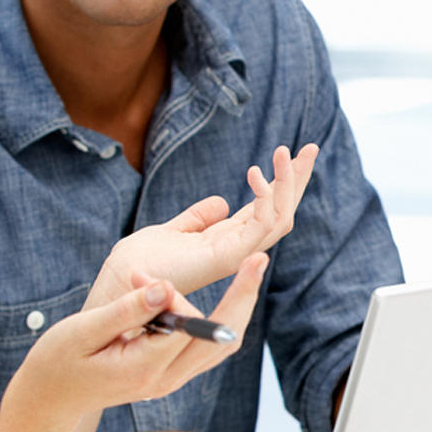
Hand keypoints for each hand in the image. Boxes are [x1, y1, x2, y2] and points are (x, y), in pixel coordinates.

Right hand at [15, 254, 266, 418]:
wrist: (50, 399)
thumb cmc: (58, 362)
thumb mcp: (82, 331)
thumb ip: (125, 310)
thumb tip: (164, 286)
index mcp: (145, 368)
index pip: (187, 327)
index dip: (181, 293)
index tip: (152, 273)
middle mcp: (167, 379)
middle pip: (223, 338)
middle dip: (243, 296)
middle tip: (258, 258)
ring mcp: (173, 380)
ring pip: (223, 345)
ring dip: (239, 306)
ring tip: (252, 269)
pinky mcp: (173, 374)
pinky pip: (210, 349)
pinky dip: (224, 319)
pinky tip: (232, 293)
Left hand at [92, 144, 317, 302]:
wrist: (119, 283)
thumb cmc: (141, 263)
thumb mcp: (173, 230)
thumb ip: (198, 218)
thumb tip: (222, 202)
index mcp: (227, 241)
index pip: (266, 210)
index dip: (282, 184)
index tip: (292, 154)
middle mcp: (237, 249)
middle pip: (282, 212)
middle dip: (298, 180)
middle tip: (311, 148)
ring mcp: (236, 254)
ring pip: (280, 218)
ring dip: (288, 182)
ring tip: (283, 151)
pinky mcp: (227, 257)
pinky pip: (260, 225)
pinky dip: (264, 198)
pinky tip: (256, 173)